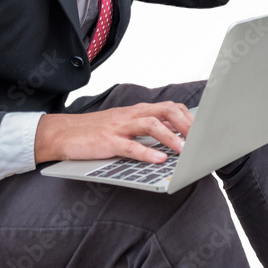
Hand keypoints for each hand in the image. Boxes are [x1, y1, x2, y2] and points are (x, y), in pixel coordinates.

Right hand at [34, 101, 194, 163]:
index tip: (204, 131)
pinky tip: (159, 160)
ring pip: (151, 125)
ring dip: (170, 138)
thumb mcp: (125, 125)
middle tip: (199, 139)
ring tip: (184, 151)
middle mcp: (131, 115)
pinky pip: (130, 146)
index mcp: (138, 111)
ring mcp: (120, 127)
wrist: (64, 133)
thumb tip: (175, 132)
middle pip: (166, 111)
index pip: (170, 107)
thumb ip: (148, 127)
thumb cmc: (96, 131)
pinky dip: (147, 153)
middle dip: (186, 124)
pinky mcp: (108, 142)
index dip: (189, 117)